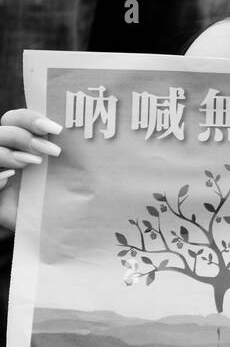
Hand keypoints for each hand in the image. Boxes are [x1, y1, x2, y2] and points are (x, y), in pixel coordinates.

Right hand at [0, 110, 63, 233]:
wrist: (50, 228)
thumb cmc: (61, 197)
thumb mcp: (67, 175)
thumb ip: (71, 156)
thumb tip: (101, 141)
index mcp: (24, 140)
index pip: (17, 118)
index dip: (32, 118)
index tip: (57, 129)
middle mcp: (7, 151)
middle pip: (4, 128)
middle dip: (26, 136)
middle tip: (51, 151)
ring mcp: (0, 169)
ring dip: (11, 154)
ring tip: (34, 163)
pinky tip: (8, 180)